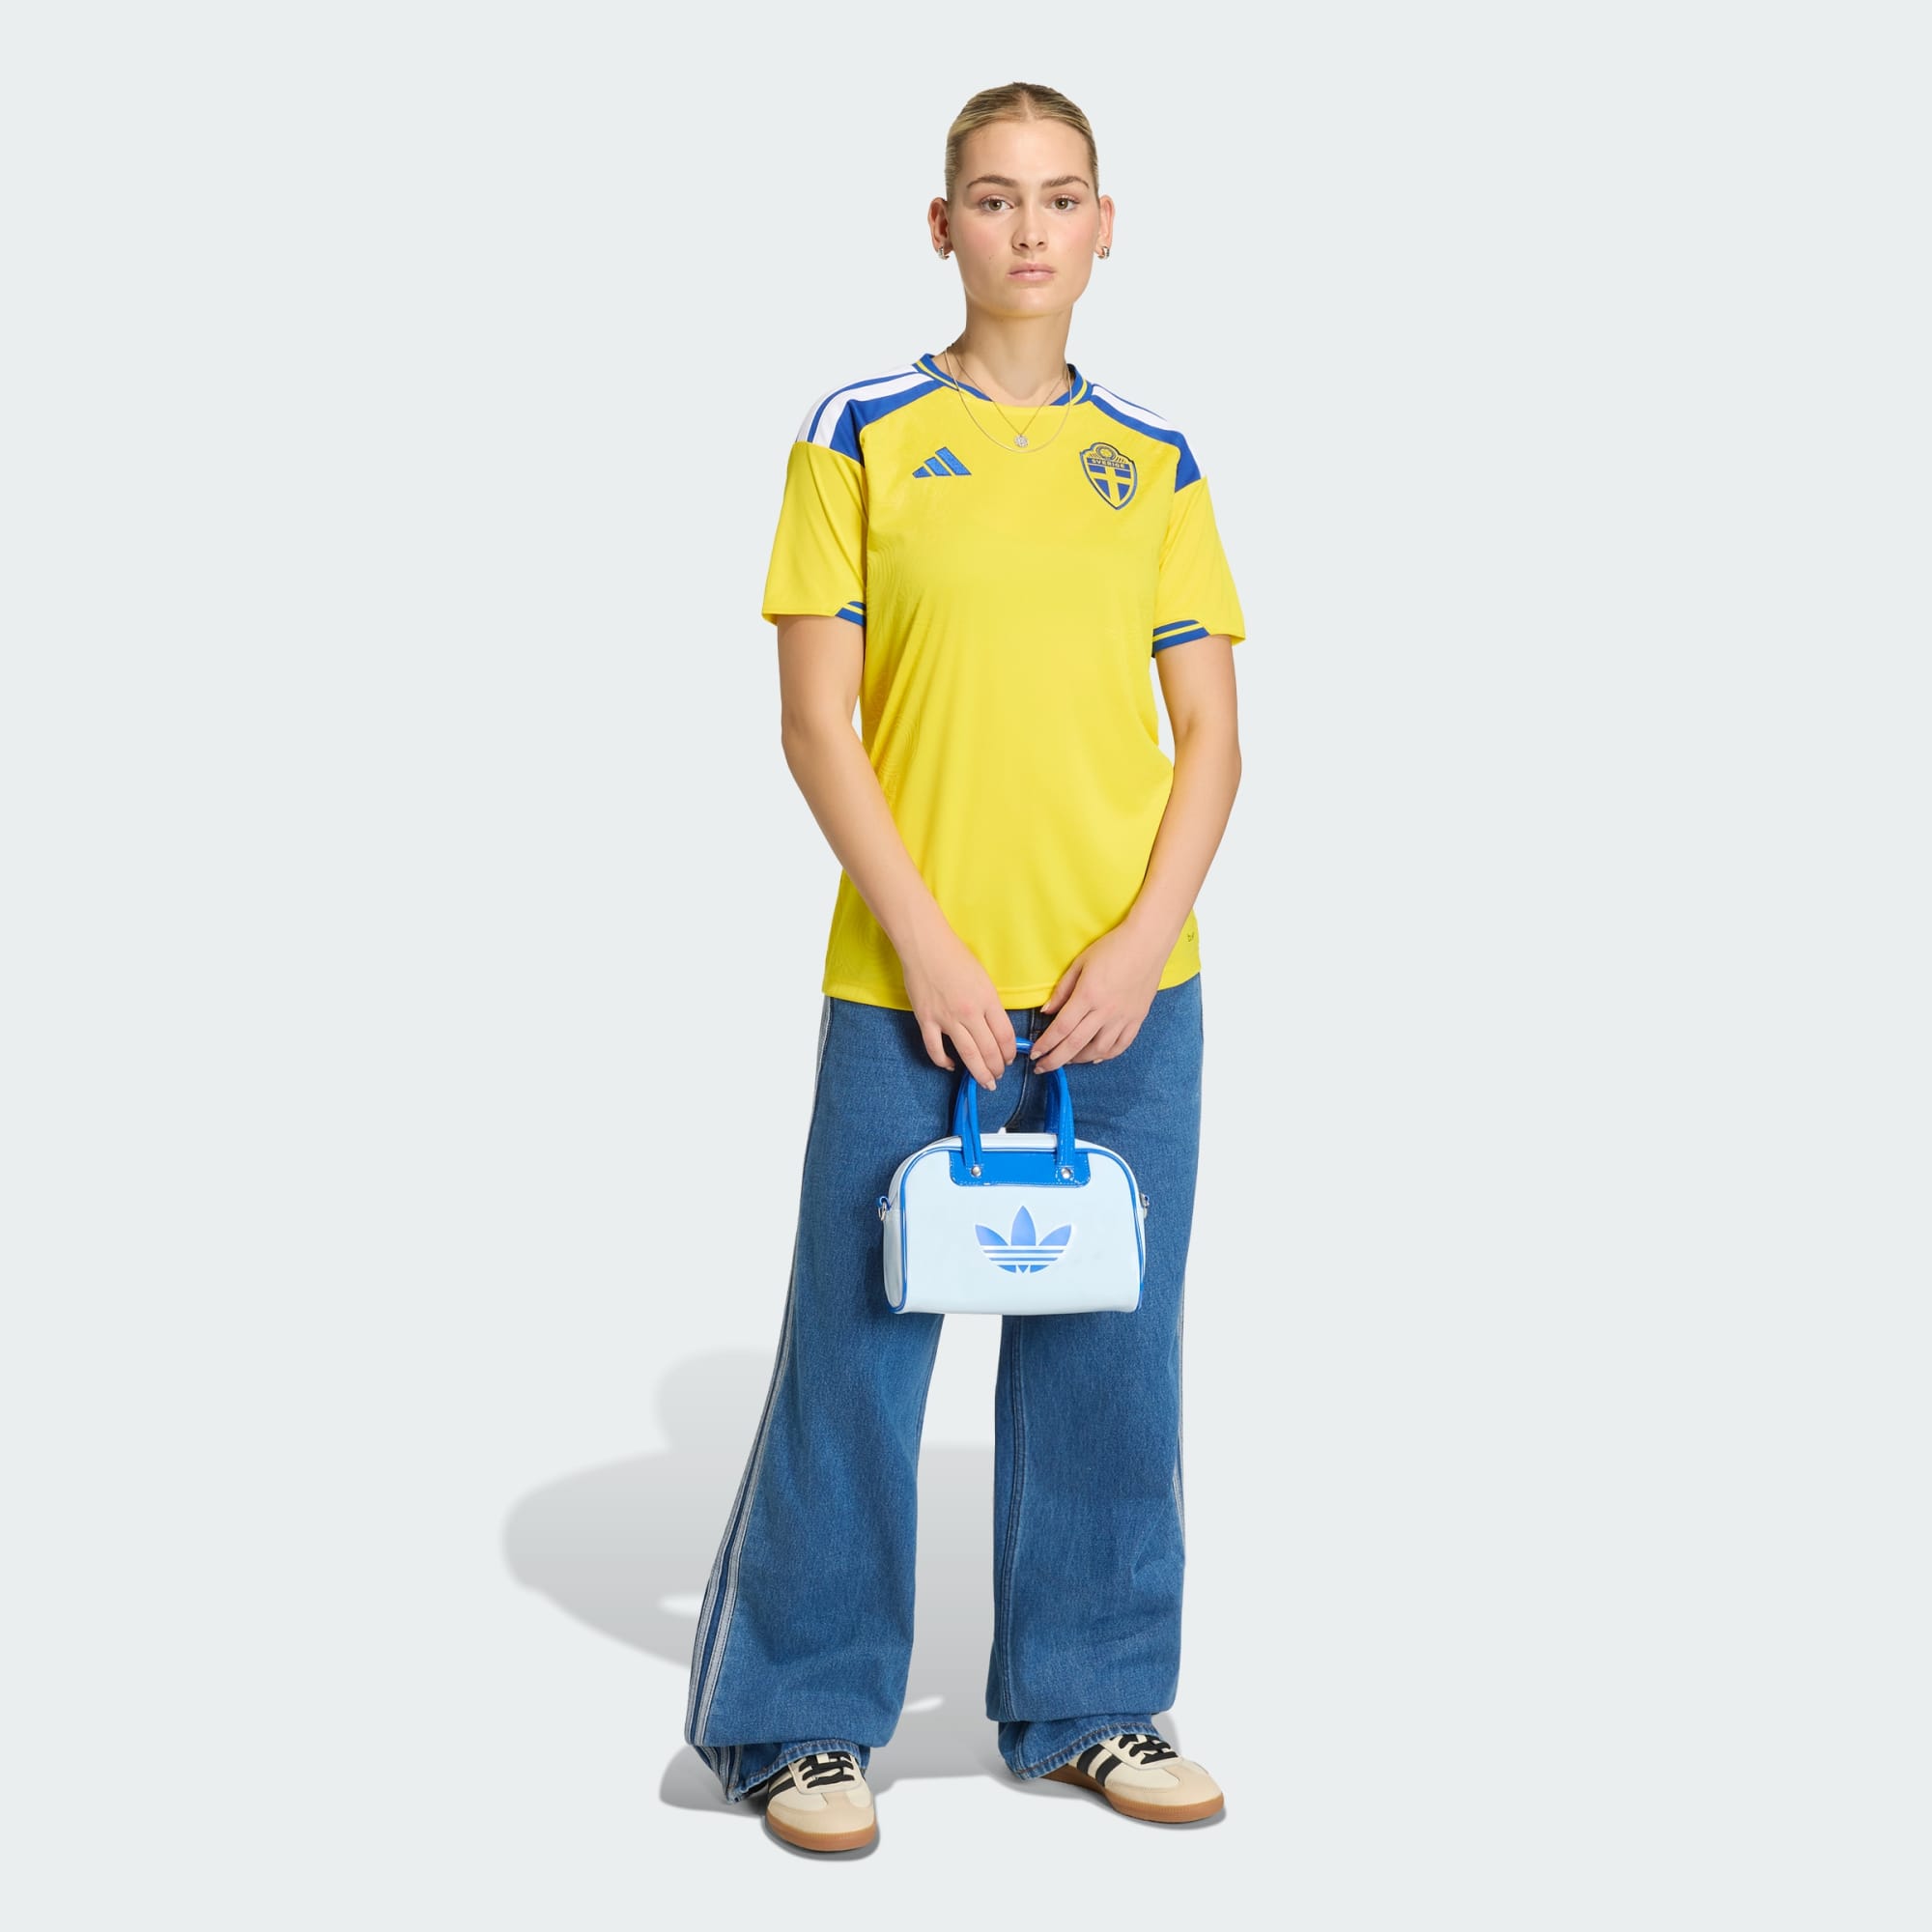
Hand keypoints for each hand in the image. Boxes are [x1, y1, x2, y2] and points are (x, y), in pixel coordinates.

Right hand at [899, 919, 1017, 1091]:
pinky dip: (943, 1062)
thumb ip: (989, 1004)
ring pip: (967, 1055)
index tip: (1010, 1059)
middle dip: (997, 1068)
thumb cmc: (956, 956)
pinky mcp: (926, 1021)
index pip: (1005, 1036)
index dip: (1010, 1052)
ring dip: (979, 1072)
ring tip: (985, 1082)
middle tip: (998, 1076)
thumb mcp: (983, 979)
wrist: (926, 946)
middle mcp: (970, 1013)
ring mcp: (947, 1019)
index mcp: (988, 1000)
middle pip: (989, 1050)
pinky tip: (950, 1065)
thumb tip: (994, 1027)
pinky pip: (935, 1049)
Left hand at [1029, 922, 1168, 1071]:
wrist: (1148, 942)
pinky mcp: (1137, 1019)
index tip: (1034, 1054)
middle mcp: (1105, 1011)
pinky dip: (1106, 1055)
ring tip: (1066, 1060)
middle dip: (1055, 1060)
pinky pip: (1121, 1045)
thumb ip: (1062, 990)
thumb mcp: (1080, 963)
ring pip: (1098, 1050)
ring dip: (1079, 1059)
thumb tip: (1046, 1012)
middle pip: (1076, 1044)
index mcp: (1088, 995)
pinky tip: (1094, 1057)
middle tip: (1042, 1068)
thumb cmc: (1112, 947)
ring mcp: (1123, 1017)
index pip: (1061, 1028)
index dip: (1046, 1044)